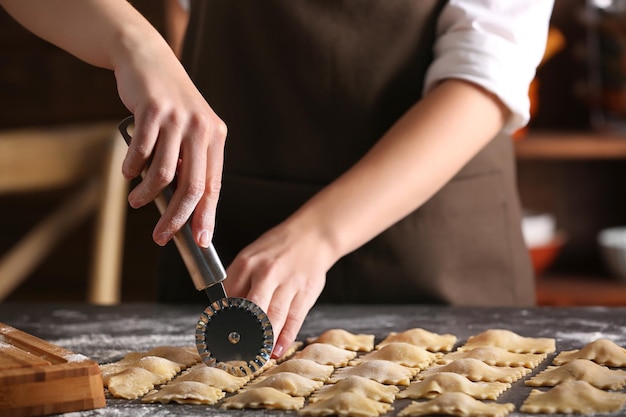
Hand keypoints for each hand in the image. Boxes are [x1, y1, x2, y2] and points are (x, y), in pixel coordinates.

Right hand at [113, 40, 225, 247]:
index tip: (200, 241)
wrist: (148, 60)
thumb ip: (189, 163)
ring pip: (163, 173)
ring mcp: (177, 119)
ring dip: (147, 195)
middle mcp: (201, 128)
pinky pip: (141, 152)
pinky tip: (129, 174)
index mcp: (216, 137)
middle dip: (177, 218)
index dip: (207, 216)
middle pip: (192, 186)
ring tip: (137, 201)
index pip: (214, 186)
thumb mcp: (189, 130)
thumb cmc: (169, 105)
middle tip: (161, 237)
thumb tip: (181, 208)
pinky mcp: (152, 110)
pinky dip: (132, 169)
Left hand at [223, 218, 334, 357]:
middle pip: (252, 310)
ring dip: (264, 342)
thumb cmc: (278, 249)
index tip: (218, 340)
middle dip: (243, 335)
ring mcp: (288, 282)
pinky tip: (277, 350)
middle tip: (235, 355)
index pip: (229, 298)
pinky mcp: (306, 291)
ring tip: (256, 358)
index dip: (222, 322)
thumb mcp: (251, 257)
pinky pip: (294, 319)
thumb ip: (238, 282)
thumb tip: (224, 312)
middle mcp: (267, 272)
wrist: (313, 235)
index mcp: (247, 264)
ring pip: (274, 318)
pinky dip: (285, 337)